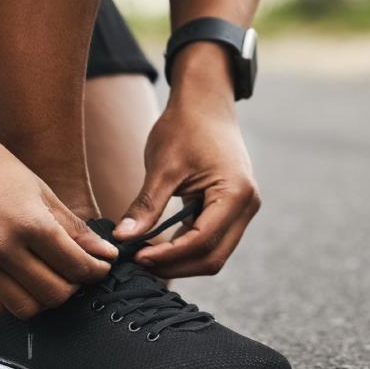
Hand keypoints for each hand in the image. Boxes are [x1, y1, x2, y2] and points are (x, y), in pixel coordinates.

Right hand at [0, 119, 118, 317]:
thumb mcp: (39, 190)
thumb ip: (72, 227)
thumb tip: (106, 253)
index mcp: (29, 222)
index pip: (75, 265)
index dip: (96, 271)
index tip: (101, 266)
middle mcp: (2, 247)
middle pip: (53, 294)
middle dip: (75, 287)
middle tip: (78, 273)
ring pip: (24, 307)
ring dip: (44, 300)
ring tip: (50, 280)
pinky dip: (14, 302)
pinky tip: (22, 282)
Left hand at [115, 45, 260, 277]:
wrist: (205, 102)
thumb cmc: (185, 126)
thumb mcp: (163, 166)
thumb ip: (147, 206)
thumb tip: (122, 240)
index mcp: (235, 193)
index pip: (202, 241)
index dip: (168, 256)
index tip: (136, 257)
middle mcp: (247, 205)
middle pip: (213, 257)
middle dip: (176, 266)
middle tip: (138, 263)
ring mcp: (244, 208)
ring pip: (215, 252)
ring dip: (182, 261)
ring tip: (145, 256)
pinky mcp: (234, 208)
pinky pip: (213, 239)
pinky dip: (187, 247)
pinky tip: (160, 245)